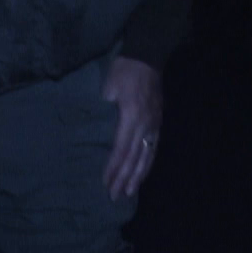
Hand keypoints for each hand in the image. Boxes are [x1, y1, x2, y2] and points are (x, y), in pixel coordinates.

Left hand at [101, 56, 163, 198]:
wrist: (147, 56)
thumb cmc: (124, 71)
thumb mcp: (108, 87)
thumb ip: (102, 110)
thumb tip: (93, 131)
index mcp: (131, 116)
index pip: (121, 148)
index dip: (113, 167)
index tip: (105, 182)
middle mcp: (145, 124)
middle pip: (134, 157)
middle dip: (124, 178)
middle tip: (115, 196)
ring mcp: (154, 125)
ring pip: (146, 156)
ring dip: (137, 176)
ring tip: (128, 192)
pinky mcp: (158, 123)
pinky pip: (153, 149)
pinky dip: (147, 164)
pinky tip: (142, 174)